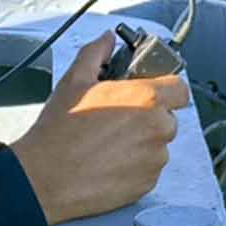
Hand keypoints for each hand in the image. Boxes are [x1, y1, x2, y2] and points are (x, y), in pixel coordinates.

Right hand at [9, 33, 192, 224]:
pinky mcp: (147, 185)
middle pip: (167, 118)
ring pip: (158, 144)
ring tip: (109, 143)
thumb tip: (107, 40)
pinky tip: (109, 161)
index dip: (166, 88)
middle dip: (148, 116)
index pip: (180, 89)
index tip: (152, 91)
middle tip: (118, 118)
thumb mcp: (74, 80)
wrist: (46, 178)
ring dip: (142, 142)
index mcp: (146, 99)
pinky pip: (149, 169)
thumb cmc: (59, 132)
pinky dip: (135, 165)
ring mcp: (154, 160)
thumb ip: (97, 53)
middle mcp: (157, 130)